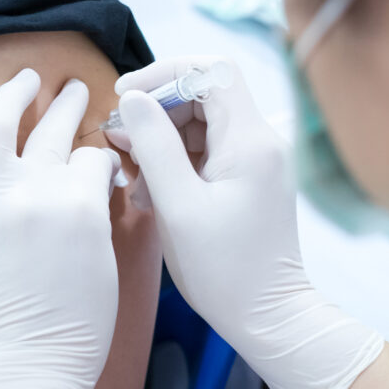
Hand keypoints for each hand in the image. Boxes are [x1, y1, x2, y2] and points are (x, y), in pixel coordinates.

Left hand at [0, 69, 121, 388]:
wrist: (22, 367)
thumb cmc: (75, 329)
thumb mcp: (106, 263)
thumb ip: (97, 212)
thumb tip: (94, 185)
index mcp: (81, 200)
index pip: (94, 156)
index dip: (101, 157)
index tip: (100, 164)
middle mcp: (36, 187)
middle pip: (56, 128)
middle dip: (69, 105)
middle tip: (73, 90)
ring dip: (14, 95)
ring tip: (26, 78)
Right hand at [109, 58, 383, 388]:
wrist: (268, 318)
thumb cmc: (224, 270)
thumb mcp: (178, 206)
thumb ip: (154, 146)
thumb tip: (133, 99)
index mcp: (249, 140)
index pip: (211, 70)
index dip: (165, 73)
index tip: (126, 96)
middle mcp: (259, 142)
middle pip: (203, 95)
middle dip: (156, 111)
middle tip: (119, 140)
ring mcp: (255, 162)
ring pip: (200, 125)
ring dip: (160, 141)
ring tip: (132, 178)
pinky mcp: (247, 182)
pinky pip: (206, 153)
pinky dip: (174, 164)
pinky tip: (149, 194)